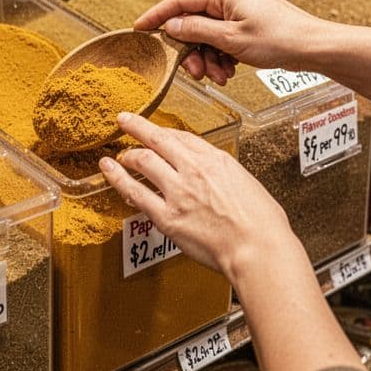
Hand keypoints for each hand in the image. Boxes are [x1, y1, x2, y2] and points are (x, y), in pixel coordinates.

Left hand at [99, 113, 301, 279]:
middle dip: (137, 127)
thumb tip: (212, 179)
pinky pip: (135, 193)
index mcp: (216, 160)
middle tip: (124, 122)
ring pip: (142, 161)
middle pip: (157, 140)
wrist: (258, 248)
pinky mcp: (167, 217)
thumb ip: (222, 175)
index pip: (182, 137)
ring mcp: (178, 192)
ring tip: (117, 155)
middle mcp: (194, 170)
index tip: (154, 130)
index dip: (163, 131)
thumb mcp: (246, 183)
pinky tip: (108, 171)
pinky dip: (117, 178)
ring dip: (126, 155)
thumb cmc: (262, 223)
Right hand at [134, 0, 328, 84]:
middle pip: (194, 21)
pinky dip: (222, 55)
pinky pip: (223, 37)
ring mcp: (240, 9)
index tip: (141, 28)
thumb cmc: (279, 39)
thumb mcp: (230, 39)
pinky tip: (230, 70)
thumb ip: (197, 31)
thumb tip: (172, 26)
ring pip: (209, 33)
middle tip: (195, 71)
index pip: (180, 0)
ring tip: (220, 75)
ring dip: (208, 57)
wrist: (313, 47)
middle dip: (192, 49)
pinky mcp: (248, 22)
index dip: (157, 15)